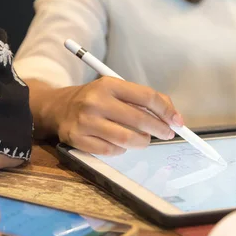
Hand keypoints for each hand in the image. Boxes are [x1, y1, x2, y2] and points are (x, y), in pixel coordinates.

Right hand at [47, 77, 182, 154]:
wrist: (58, 107)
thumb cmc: (95, 99)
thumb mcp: (115, 89)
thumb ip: (142, 99)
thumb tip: (172, 116)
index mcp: (109, 84)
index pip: (146, 97)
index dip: (166, 111)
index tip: (177, 121)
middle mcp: (96, 101)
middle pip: (139, 120)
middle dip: (159, 129)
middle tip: (166, 134)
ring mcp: (85, 121)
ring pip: (126, 139)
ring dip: (141, 142)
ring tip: (142, 139)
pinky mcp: (77, 139)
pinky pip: (111, 151)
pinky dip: (121, 150)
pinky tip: (119, 143)